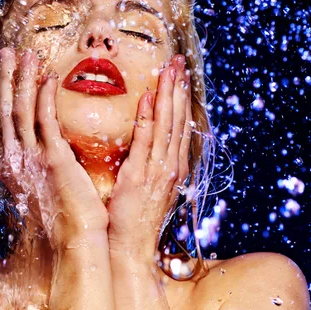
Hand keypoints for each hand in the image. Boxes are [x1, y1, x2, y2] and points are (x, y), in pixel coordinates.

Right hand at [0, 47, 108, 247]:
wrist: (71, 245)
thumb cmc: (58, 222)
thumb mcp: (37, 191)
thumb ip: (31, 170)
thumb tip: (32, 156)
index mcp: (9, 167)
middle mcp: (13, 160)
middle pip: (3, 111)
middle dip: (3, 80)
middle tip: (5, 53)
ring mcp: (31, 159)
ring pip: (20, 111)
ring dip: (22, 80)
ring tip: (24, 54)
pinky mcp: (53, 159)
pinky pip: (45, 121)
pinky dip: (44, 97)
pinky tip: (48, 78)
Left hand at [106, 54, 192, 262]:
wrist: (130, 249)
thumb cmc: (134, 220)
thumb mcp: (147, 189)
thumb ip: (150, 165)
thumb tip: (146, 146)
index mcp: (173, 167)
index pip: (179, 125)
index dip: (180, 98)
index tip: (179, 75)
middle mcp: (172, 166)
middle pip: (178, 119)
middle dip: (179, 88)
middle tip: (179, 60)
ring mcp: (160, 171)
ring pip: (168, 125)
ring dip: (169, 95)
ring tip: (169, 69)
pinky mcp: (141, 176)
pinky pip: (146, 141)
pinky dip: (150, 118)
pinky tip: (149, 97)